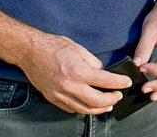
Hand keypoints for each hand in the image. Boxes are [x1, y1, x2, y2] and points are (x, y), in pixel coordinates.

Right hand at [17, 32, 131, 114]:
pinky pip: (72, 109)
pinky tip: (89, 105)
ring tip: (108, 104)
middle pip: (97, 101)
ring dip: (99, 109)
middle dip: (112, 99)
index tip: (126, 82)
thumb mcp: (78, 48)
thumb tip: (101, 71)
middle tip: (118, 95)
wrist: (30, 51)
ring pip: (84, 109)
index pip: (106, 81)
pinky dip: (83, 109)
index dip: (119, 83)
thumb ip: (93, 62)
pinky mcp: (53, 99)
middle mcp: (70, 86)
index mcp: (79, 71)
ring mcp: (61, 95)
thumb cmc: (52, 46)